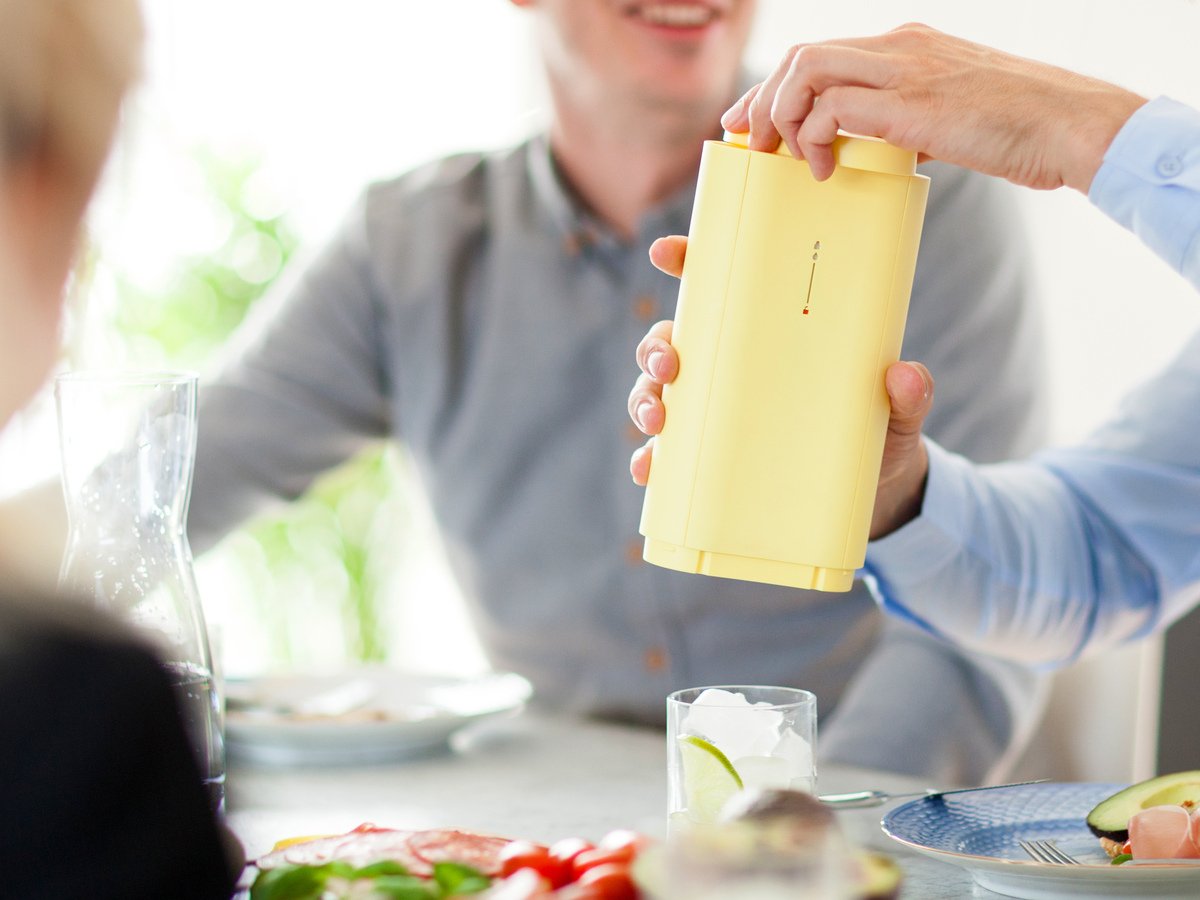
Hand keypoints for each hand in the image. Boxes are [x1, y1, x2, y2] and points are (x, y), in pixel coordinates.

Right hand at [629, 235, 932, 538]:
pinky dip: (650, 462)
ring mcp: (714, 416)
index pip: (719, 288)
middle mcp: (729, 370)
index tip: (667, 253)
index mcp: (767, 337)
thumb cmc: (879, 434)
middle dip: (657, 348)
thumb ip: (908, 393)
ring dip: (645, 401)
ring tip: (658, 421)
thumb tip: (904, 374)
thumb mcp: (899, 412)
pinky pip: (667, 458)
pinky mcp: (709, 463)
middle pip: (672, 342)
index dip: (688, 263)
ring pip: (657, 395)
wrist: (875, 496)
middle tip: (671, 365)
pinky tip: (650, 469)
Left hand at [720, 23, 1146, 192]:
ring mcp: (904, 70)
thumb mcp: (953, 117)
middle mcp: (900, 47)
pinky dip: (814, 138)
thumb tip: (879, 147)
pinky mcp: (910, 104)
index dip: (775, 87)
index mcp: (908, 46)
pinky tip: (824, 168)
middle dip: (762, 99)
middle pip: (800, 56)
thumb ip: (908, 123)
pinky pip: (832, 108)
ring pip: (806, 71)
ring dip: (781, 116)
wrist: (1072, 126)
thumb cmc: (1022, 129)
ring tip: (785, 157)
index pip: (821, 53)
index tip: (753, 121)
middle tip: (748, 141)